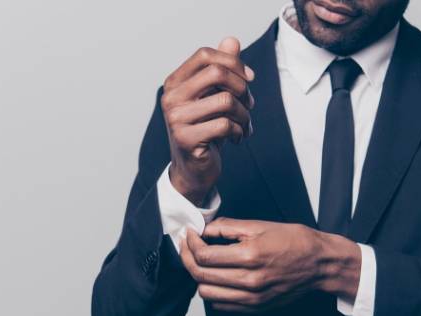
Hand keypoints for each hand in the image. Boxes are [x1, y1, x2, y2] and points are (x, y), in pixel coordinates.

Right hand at [161, 37, 255, 205]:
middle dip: (242, 87)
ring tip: (245, 124)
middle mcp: (171, 97)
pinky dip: (240, 131)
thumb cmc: (206, 130)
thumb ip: (221, 69)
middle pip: (217, 73)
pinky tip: (237, 138)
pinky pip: (226, 125)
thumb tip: (232, 40)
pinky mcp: (186, 139)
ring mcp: (176, 119)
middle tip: (249, 104)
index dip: (233, 62)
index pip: (205, 55)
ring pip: (226, 100)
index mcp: (175, 82)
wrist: (193, 170)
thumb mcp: (214, 97)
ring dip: (245, 114)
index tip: (249, 78)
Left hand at [180, 218, 361, 312]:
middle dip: (187, 257)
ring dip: (198, 276)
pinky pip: (221, 304)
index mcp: (250, 256)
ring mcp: (252, 297)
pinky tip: (217, 275)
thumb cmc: (295, 242)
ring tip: (201, 261)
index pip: (204, 255)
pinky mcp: (255, 307)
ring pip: (206, 293)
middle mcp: (250, 281)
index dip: (190, 243)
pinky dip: (213, 290)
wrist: (319, 264)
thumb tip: (204, 228)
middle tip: (187, 245)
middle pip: (200, 275)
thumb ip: (228, 227)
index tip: (190, 234)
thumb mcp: (261, 225)